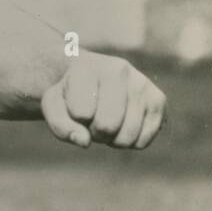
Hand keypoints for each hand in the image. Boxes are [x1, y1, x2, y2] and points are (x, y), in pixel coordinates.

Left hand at [40, 53, 166, 149]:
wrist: (91, 78)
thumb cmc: (70, 95)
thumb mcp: (53, 107)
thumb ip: (60, 126)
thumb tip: (84, 141)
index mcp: (88, 68)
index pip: (81, 113)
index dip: (75, 119)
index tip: (75, 107)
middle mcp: (119, 70)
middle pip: (107, 126)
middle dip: (95, 132)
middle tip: (92, 119)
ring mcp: (142, 83)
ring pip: (127, 137)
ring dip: (112, 140)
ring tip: (107, 121)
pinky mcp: (158, 99)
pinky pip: (143, 141)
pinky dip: (130, 143)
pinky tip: (123, 125)